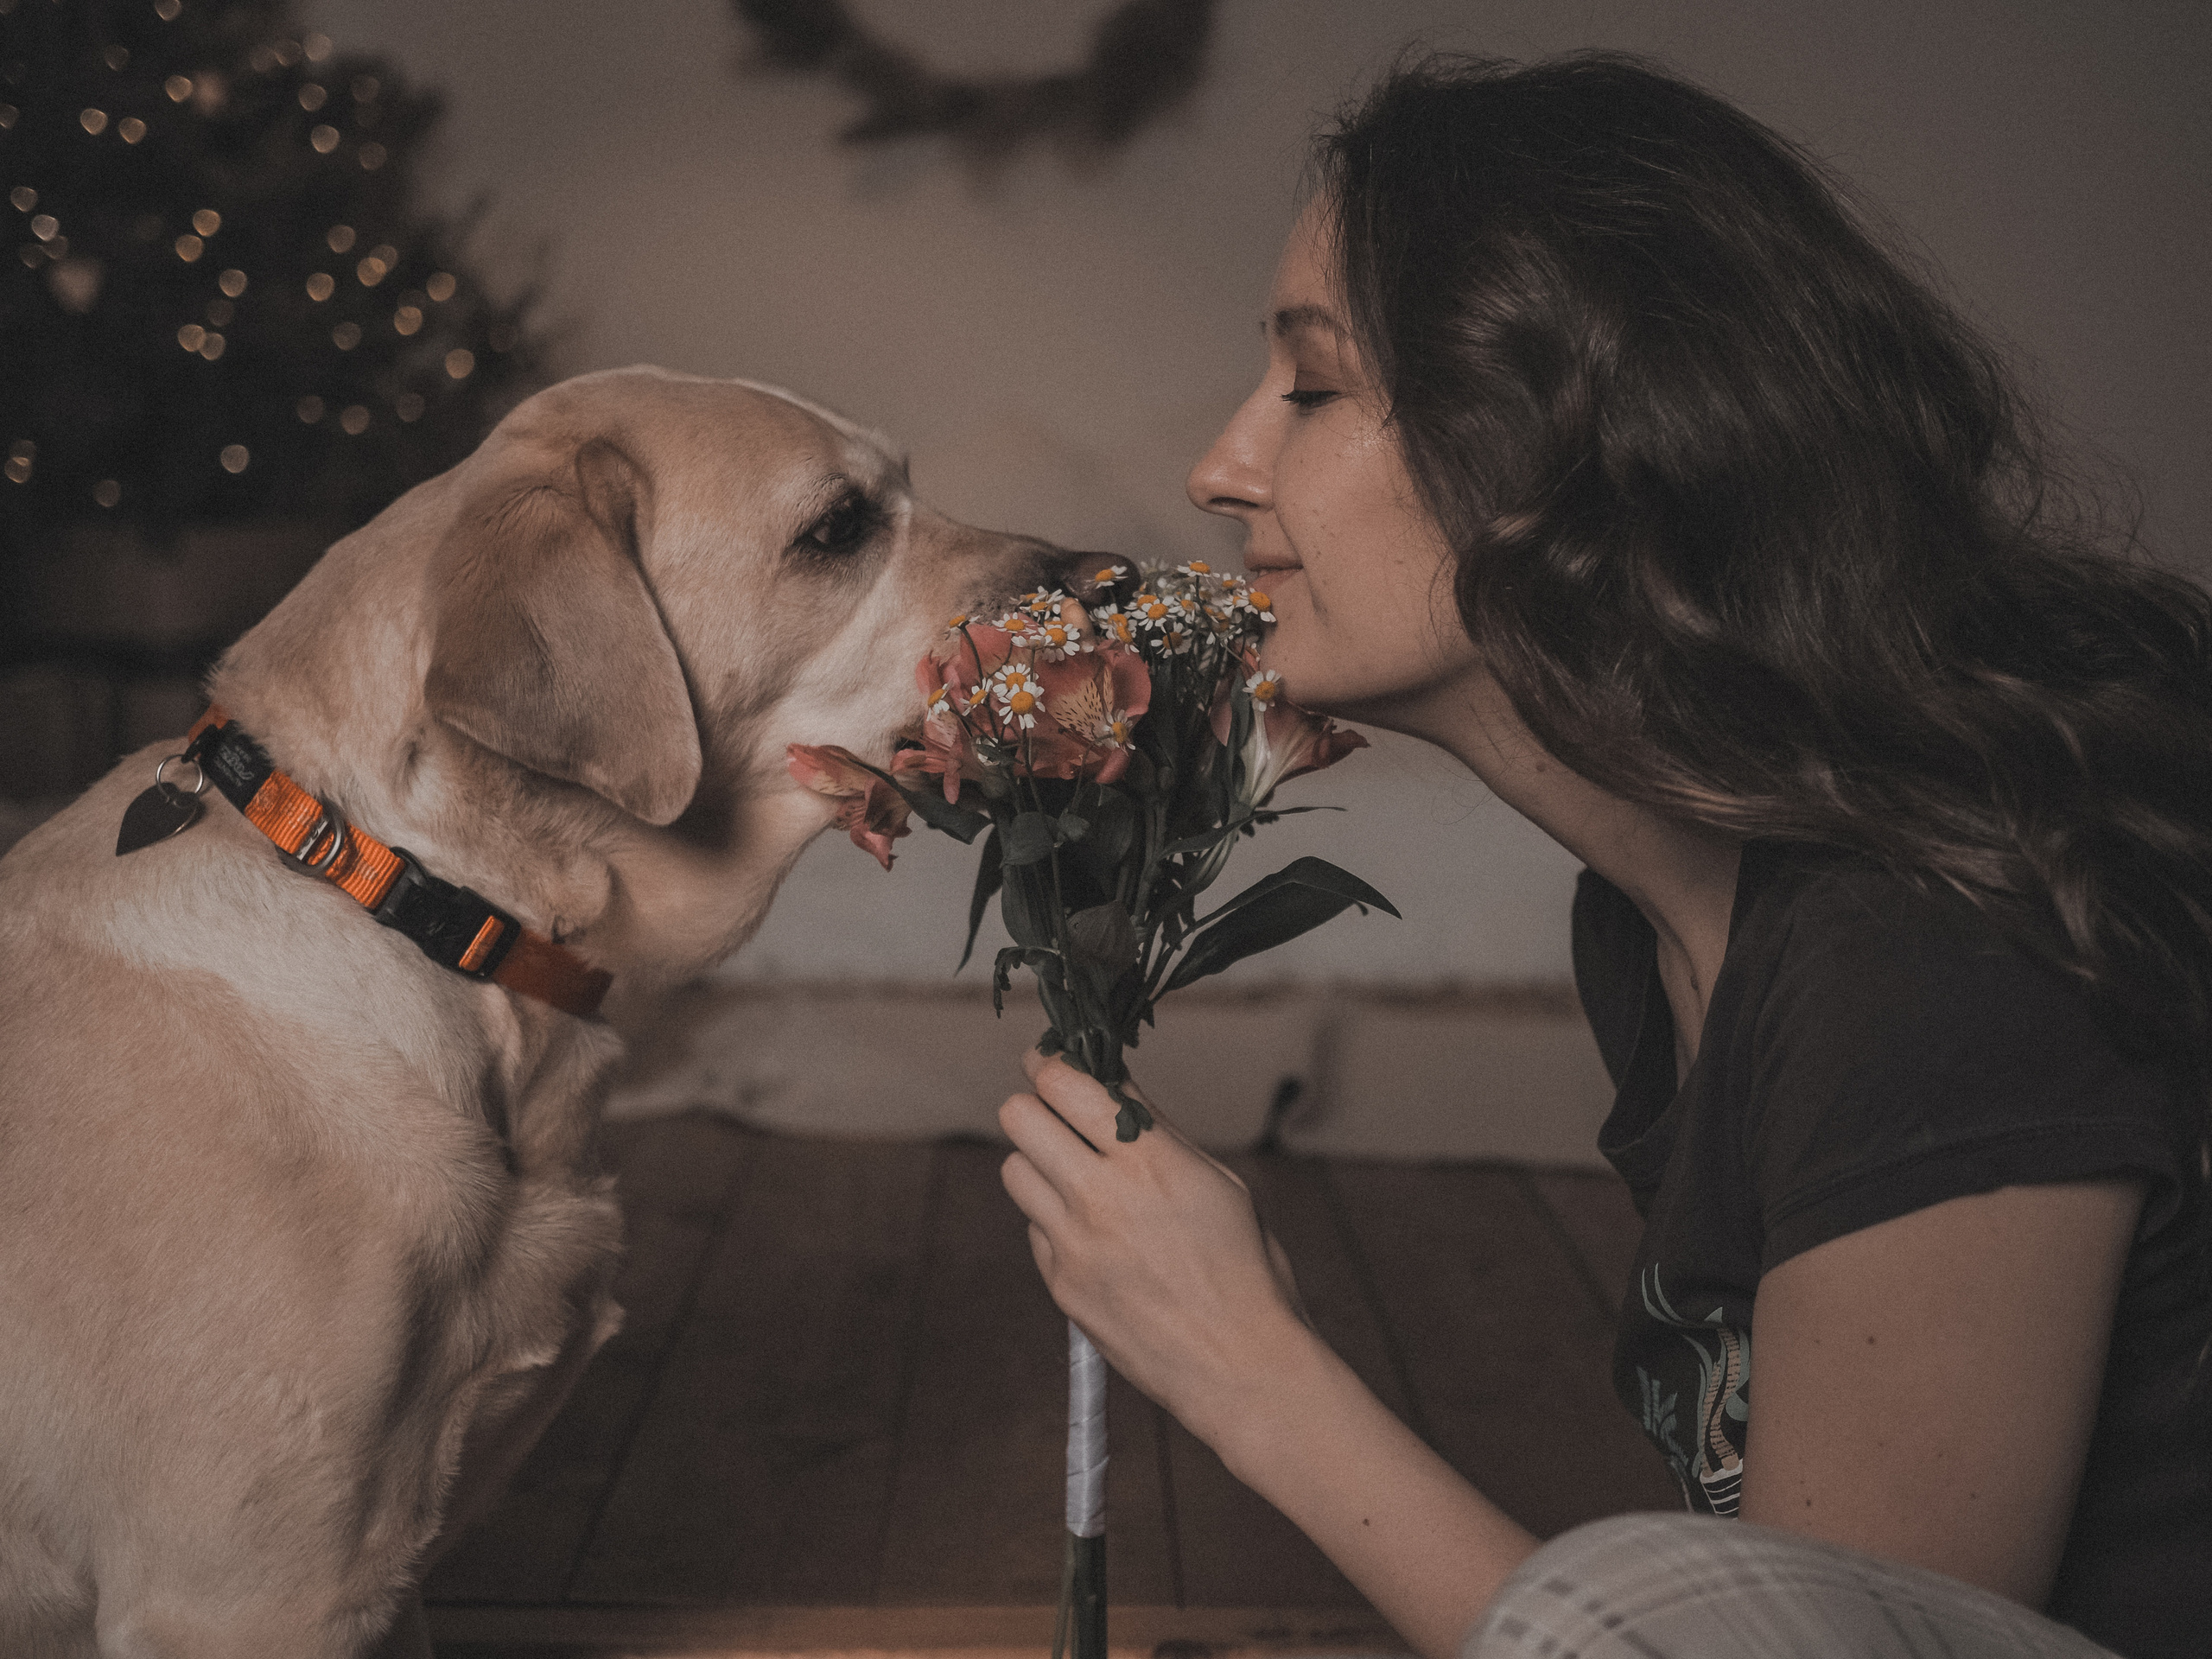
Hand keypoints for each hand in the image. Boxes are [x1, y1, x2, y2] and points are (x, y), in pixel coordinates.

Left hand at [998, 1048, 1311, 1447]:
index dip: (1052, 1061)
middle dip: (1036, 1104)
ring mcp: (1074, 1244)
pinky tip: (1095, 1235)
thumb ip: (1157, 1134)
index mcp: (1150, 1161)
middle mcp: (1102, 1197)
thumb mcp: (1218, 1184)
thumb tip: (1115, 1087)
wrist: (1241, 1368)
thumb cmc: (1247, 1272)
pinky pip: (1035, 1229)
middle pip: (1020, 1117)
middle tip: (1056, 1110)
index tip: (1052, 1058)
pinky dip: (1055, 1221)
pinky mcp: (1061, 1285)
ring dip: (1039, 1161)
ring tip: (1074, 1173)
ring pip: (1014, 1171)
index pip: (1068, 1084)